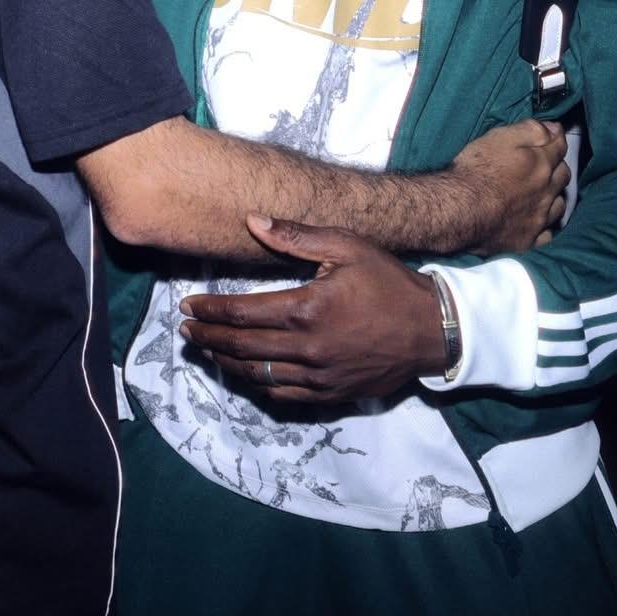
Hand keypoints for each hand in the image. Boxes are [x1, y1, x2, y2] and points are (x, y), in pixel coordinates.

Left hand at [178, 214, 445, 407]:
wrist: (430, 328)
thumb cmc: (388, 281)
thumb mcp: (345, 246)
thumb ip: (296, 236)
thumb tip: (252, 220)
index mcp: (308, 309)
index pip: (243, 313)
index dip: (210, 311)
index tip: (188, 306)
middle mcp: (308, 348)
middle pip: (243, 347)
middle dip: (208, 338)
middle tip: (185, 331)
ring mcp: (319, 377)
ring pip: (259, 375)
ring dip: (226, 363)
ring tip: (206, 351)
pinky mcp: (331, 394)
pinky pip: (284, 395)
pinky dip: (258, 385)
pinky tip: (245, 374)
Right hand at [450, 117, 568, 253]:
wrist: (460, 210)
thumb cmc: (477, 170)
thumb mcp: (499, 137)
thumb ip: (530, 130)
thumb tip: (553, 128)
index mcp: (541, 164)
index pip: (560, 147)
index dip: (557, 138)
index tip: (552, 134)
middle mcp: (546, 192)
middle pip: (563, 176)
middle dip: (557, 166)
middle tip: (545, 163)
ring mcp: (539, 219)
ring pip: (559, 206)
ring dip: (555, 196)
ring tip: (544, 193)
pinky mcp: (527, 241)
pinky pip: (547, 235)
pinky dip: (546, 227)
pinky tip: (539, 223)